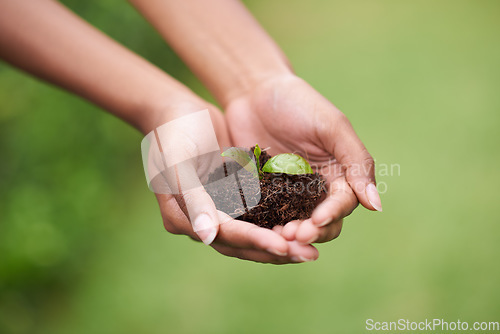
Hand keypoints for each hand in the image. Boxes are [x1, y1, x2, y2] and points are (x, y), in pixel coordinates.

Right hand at [147, 101, 318, 263]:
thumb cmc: (172, 131)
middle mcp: (200, 221)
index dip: (254, 241)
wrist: (178, 110)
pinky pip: (258, 214)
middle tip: (308, 254)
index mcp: (181, 218)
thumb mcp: (178, 162)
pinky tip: (303, 222)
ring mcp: (217, 211)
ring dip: (281, 240)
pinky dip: (278, 220)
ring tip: (311, 247)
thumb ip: (193, 198)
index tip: (284, 246)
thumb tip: (207, 236)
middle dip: (274, 249)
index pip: (223, 235)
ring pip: (252, 234)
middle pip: (240, 243)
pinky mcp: (233, 198)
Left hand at [225, 74, 381, 243]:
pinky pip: (266, 215)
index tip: (317, 221)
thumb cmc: (299, 103)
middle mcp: (316, 189)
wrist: (254, 92)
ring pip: (294, 224)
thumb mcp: (332, 127)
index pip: (342, 203)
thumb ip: (357, 162)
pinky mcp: (262, 194)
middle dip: (310, 231)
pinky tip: (256, 229)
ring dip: (288, 234)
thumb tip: (376, 206)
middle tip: (293, 235)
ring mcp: (288, 194)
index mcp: (339, 174)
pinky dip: (264, 225)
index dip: (332, 215)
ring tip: (276, 237)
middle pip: (321, 222)